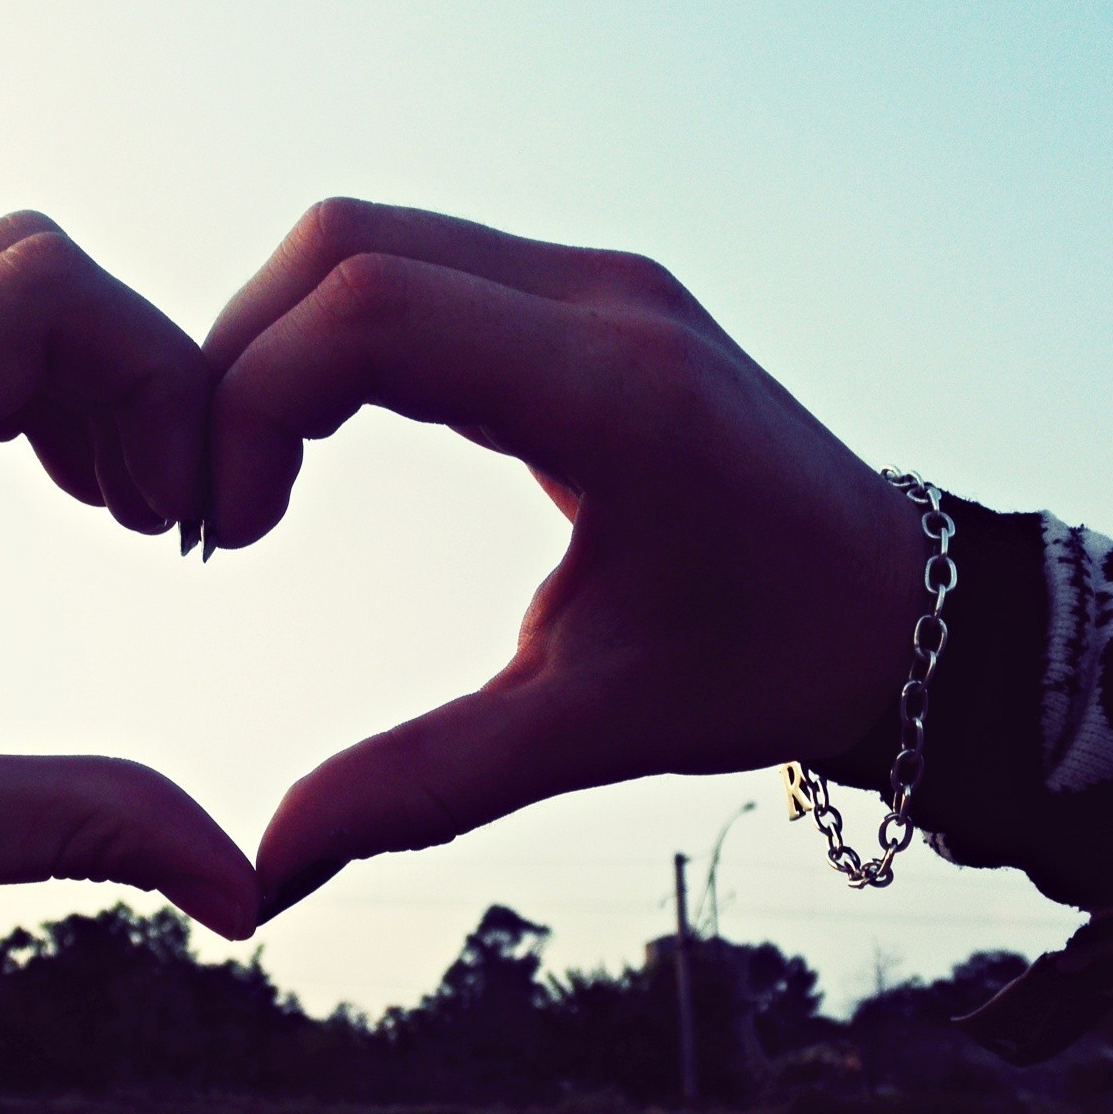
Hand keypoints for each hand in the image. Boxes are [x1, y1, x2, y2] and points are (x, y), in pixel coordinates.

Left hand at [0, 213, 259, 950]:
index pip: (36, 294)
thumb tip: (245, 890)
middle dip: (132, 373)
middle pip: (21, 265)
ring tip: (116, 507)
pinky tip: (48, 485)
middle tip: (161, 514)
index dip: (156, 375)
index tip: (179, 512)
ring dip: (76, 376)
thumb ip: (82, 828)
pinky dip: (15, 381)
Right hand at [205, 198, 927, 912]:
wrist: (898, 605)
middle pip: (343, 247)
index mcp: (616, 393)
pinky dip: (331, 333)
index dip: (254, 404)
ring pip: (366, 239)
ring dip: (276, 344)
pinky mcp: (583, 288)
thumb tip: (265, 874)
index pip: (373, 313)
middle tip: (213, 505)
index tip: (233, 533)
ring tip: (251, 477)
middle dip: (238, 365)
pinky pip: (413, 260)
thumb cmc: (763, 669)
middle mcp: (603, 297)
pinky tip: (316, 434)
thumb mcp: (590, 731)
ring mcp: (595, 277)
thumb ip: (422, 788)